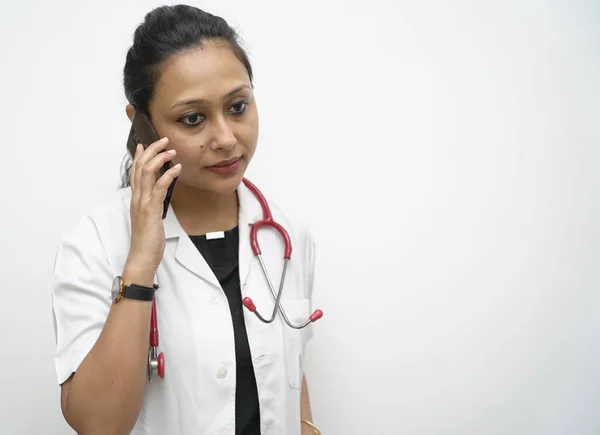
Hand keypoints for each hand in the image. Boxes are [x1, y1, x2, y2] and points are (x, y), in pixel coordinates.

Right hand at [125, 138, 180, 278]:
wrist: (142, 256)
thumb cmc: (148, 239)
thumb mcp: (150, 218)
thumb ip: (152, 205)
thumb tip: (158, 196)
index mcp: (136, 199)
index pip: (135, 172)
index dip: (140, 156)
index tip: (145, 143)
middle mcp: (137, 198)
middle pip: (140, 166)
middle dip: (151, 150)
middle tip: (163, 140)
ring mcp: (142, 203)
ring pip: (147, 173)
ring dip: (160, 158)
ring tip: (172, 150)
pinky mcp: (151, 210)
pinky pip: (159, 188)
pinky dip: (168, 175)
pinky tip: (177, 168)